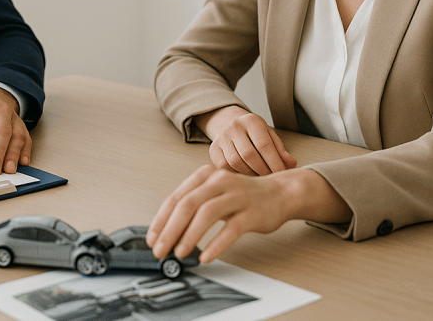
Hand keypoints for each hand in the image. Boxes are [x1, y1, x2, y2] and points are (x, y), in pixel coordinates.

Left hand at [146, 165, 352, 262]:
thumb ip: (193, 205)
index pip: (175, 198)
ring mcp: (237, 196)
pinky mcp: (252, 212)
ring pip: (206, 214)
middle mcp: (219, 181)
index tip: (152, 239)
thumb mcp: (213, 193)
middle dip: (170, 230)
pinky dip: (215, 244)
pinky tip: (206, 256)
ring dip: (189, 236)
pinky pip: (231, 229)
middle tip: (161, 250)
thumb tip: (166, 230)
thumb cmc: (242, 196)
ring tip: (180, 254)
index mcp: (205, 175)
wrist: (280, 192)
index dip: (161, 220)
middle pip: (187, 205)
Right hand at [199, 106, 296, 174]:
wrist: (229, 124)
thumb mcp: (269, 135)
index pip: (264, 144)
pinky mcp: (213, 149)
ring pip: (235, 162)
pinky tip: (246, 177)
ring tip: (260, 180)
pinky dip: (236, 175)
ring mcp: (221, 138)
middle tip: (271, 180)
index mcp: (251, 121)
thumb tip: (291, 164)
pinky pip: (224, 167)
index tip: (282, 174)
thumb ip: (280, 149)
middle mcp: (234, 127)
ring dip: (250, 175)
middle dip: (263, 170)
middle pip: (249, 154)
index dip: (274, 162)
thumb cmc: (254, 134)